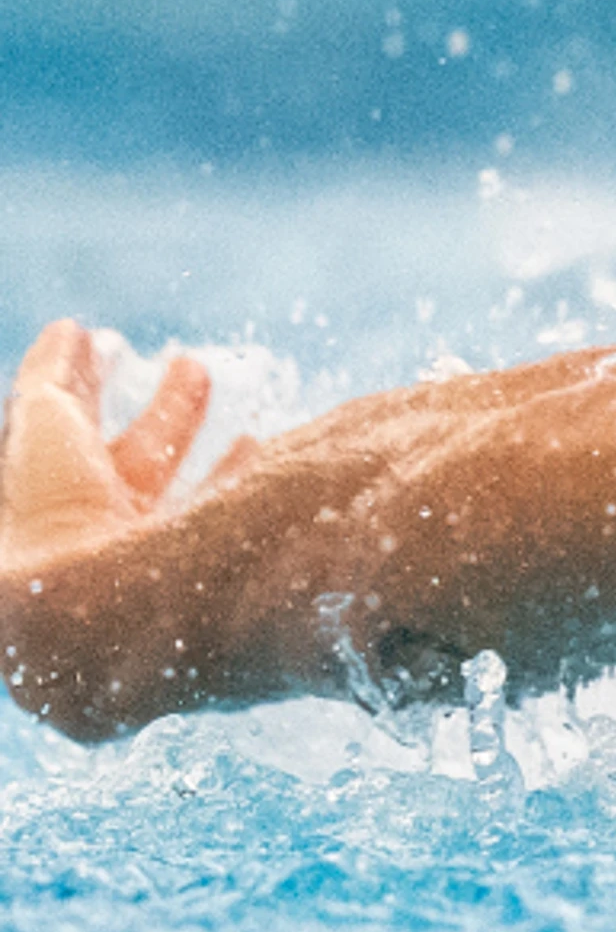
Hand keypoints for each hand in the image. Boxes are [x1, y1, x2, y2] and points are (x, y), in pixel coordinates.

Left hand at [1, 322, 241, 571]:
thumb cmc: (56, 508)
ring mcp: (149, 536)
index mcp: (55, 483)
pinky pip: (221, 505)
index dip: (83, 378)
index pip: (69, 419)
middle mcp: (102, 511)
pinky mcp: (198, 552)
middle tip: (190, 361)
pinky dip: (239, 472)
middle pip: (134, 447)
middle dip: (161, 404)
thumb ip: (52, 377)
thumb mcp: (43, 421)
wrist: (96, 600)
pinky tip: (256, 445)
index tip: (103, 340)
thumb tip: (67, 331)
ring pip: (176, 472)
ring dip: (190, 424)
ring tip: (212, 382)